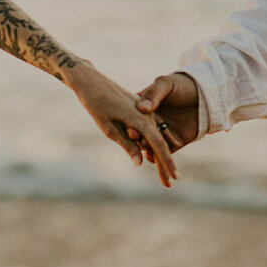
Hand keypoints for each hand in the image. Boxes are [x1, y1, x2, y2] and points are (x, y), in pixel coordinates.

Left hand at [62, 63, 178, 187]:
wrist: (92, 82)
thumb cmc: (96, 104)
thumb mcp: (109, 128)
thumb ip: (127, 145)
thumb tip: (140, 163)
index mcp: (141, 119)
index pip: (158, 145)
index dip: (167, 163)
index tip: (174, 178)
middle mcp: (147, 115)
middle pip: (160, 144)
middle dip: (165, 165)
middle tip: (169, 184)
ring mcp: (145, 112)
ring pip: (157, 137)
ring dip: (160, 155)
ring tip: (165, 175)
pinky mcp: (141, 110)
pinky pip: (151, 128)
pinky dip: (155, 142)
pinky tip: (159, 154)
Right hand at [136, 73, 201, 153]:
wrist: (205, 95)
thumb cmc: (182, 85)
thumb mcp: (166, 85)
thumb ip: (154, 95)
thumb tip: (142, 108)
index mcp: (144, 108)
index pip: (132, 118)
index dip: (130, 124)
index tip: (129, 129)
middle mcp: (150, 123)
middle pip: (140, 134)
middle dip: (137, 138)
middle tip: (136, 138)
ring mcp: (162, 134)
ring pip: (151, 147)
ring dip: (147, 149)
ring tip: (147, 148)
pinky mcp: (174, 143)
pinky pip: (165, 154)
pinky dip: (159, 158)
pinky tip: (156, 158)